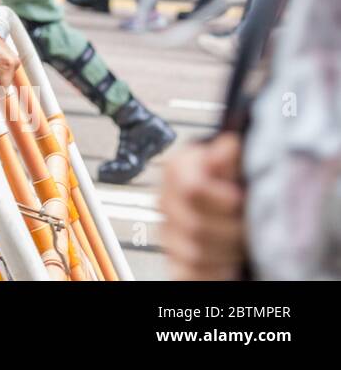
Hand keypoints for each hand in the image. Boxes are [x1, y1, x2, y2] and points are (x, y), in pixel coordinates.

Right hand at [160, 133, 245, 279]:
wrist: (227, 204)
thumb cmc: (233, 183)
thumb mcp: (236, 164)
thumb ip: (232, 157)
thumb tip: (230, 144)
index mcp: (177, 171)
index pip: (191, 188)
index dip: (220, 198)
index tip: (240, 199)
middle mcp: (166, 201)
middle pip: (194, 224)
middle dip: (229, 229)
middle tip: (249, 226)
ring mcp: (168, 233)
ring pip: (192, 252)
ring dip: (225, 252)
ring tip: (243, 244)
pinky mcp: (174, 261)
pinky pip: (188, 273)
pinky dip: (214, 272)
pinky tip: (229, 263)